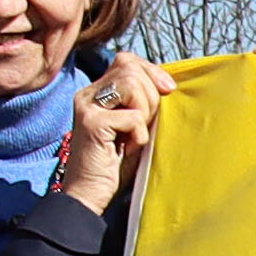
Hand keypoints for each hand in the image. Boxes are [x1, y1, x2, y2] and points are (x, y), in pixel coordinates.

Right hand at [52, 51, 168, 212]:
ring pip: (132, 85)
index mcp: (97, 91)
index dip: (151, 71)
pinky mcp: (91, 123)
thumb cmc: (115, 165)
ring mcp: (87, 106)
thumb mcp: (134, 127)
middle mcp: (88, 94)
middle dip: (151, 97)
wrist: (89, 195)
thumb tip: (167, 84)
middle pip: (131, 69)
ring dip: (144, 114)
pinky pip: (132, 117)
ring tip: (134, 136)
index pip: (127, 60)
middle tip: (145, 125)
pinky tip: (128, 149)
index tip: (169, 90)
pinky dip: (139, 136)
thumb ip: (142, 104)